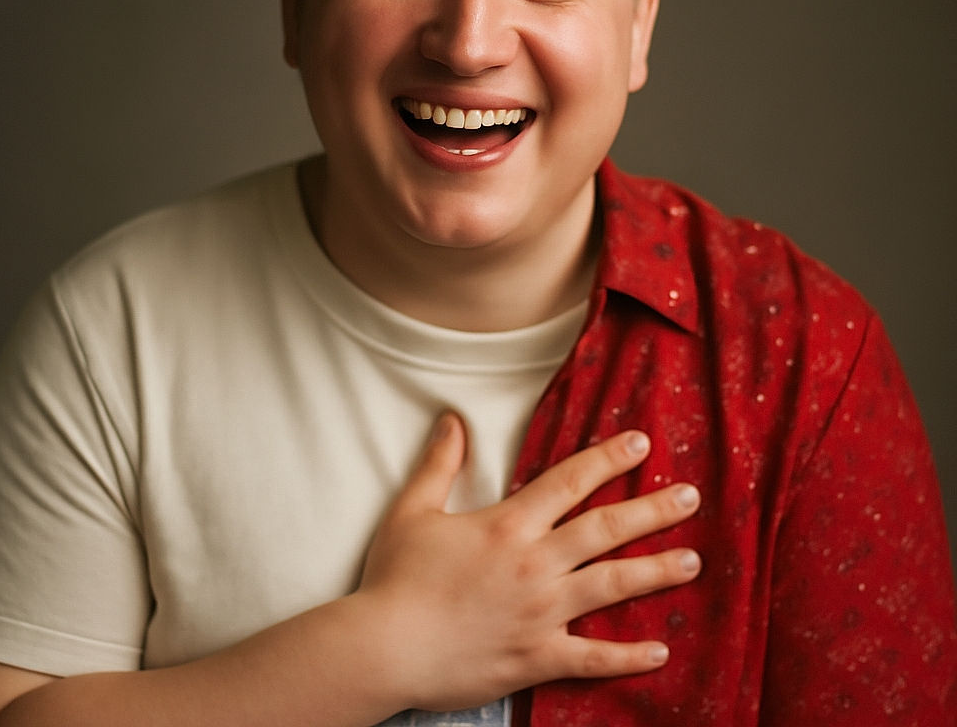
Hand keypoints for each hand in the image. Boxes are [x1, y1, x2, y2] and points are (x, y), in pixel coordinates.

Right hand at [358, 412, 701, 712]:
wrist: (384, 647)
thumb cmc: (395, 578)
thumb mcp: (413, 510)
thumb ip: (439, 463)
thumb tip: (453, 419)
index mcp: (509, 525)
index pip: (570, 481)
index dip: (608, 459)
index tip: (641, 443)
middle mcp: (535, 564)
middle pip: (605, 530)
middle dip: (652, 510)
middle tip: (690, 496)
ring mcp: (541, 613)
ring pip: (611, 586)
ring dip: (655, 572)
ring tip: (693, 561)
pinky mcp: (536, 658)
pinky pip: (592, 658)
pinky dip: (628, 656)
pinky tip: (660, 651)